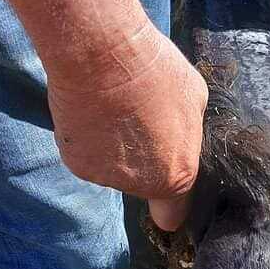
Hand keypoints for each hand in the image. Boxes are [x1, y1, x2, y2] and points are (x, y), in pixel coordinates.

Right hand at [46, 24, 207, 230]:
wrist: (100, 53)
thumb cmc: (155, 71)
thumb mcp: (194, 100)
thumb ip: (188, 133)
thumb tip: (182, 136)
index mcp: (176, 177)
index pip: (172, 215)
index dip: (169, 205)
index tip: (165, 194)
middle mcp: (140, 186)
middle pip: (142, 185)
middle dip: (143, 162)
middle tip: (139, 122)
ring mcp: (105, 177)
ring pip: (114, 169)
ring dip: (115, 149)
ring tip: (115, 110)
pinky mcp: (76, 162)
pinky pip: (88, 155)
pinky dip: (89, 138)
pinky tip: (93, 111)